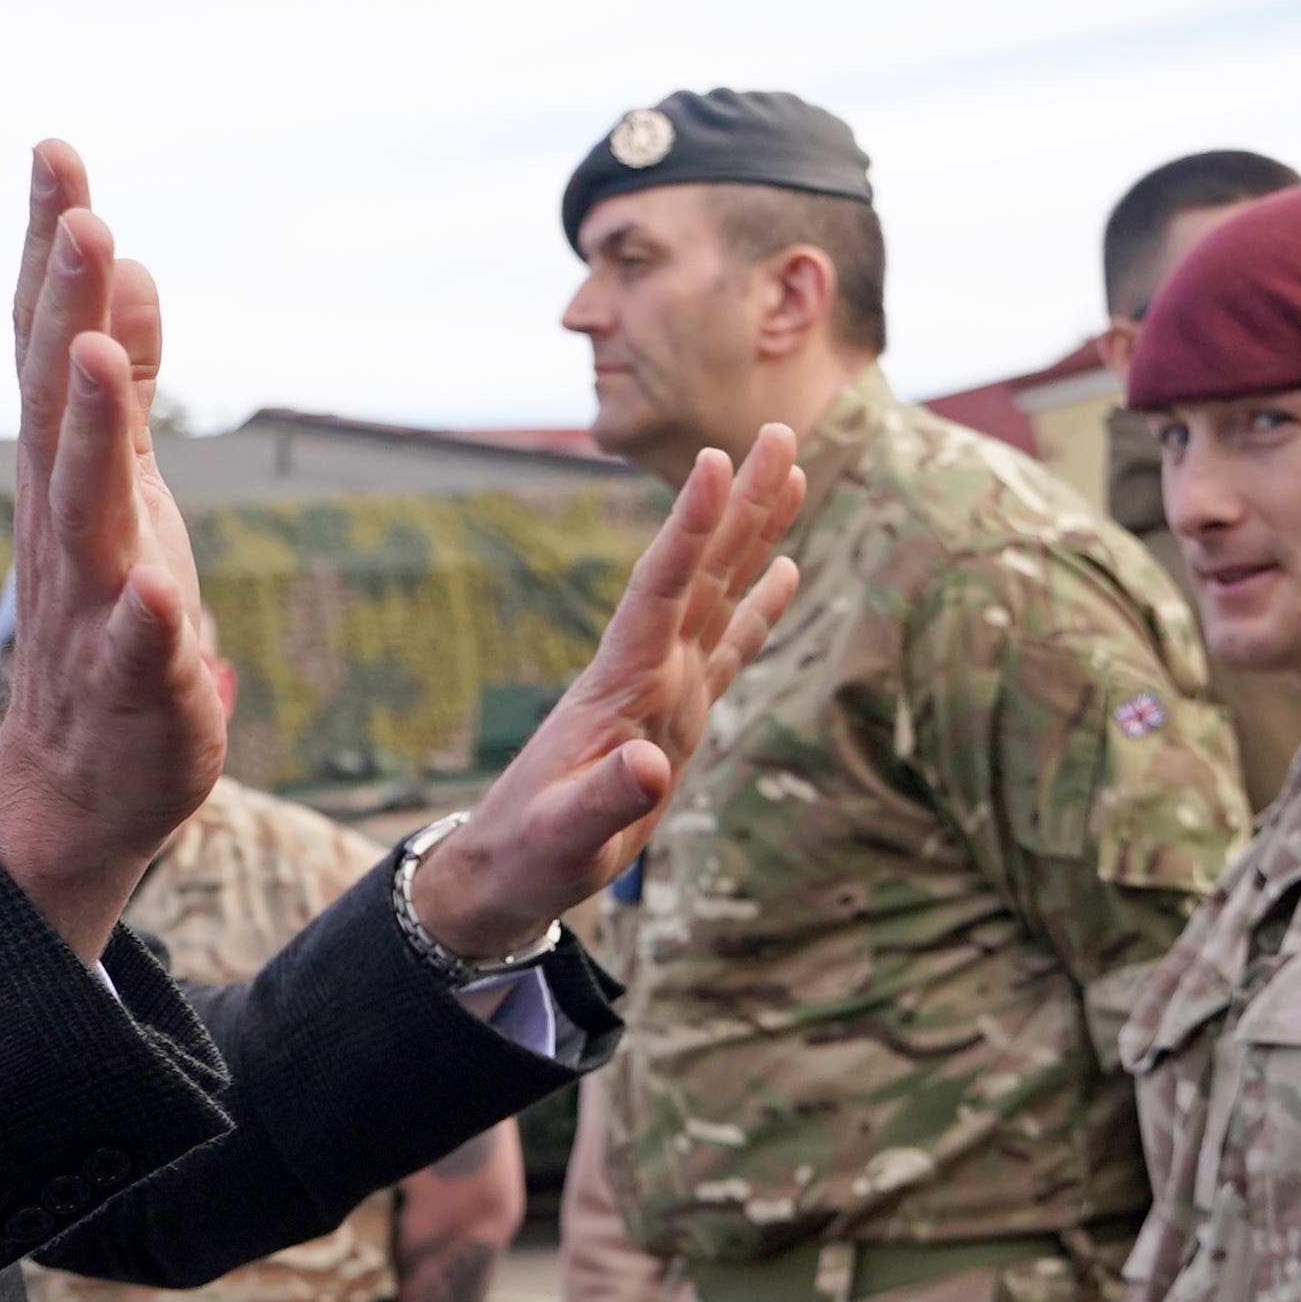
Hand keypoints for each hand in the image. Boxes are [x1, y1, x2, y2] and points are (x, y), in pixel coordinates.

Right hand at [0, 145, 221, 953]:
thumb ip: (121, 377)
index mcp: (69, 470)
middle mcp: (67, 524)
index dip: (50, 250)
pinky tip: (154, 592)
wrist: (80, 784)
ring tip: (92, 355)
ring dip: (90, 433)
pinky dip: (142, 623)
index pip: (49, 344)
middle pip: (58, 408)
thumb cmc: (108, 616)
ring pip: (85, 514)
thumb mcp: (123, 482)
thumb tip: (121, 260)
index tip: (55, 152)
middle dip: (65, 310)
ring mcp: (94, 608)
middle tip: (80, 215)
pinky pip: (135, 654)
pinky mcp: (135, 691)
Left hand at [406, 430, 807, 960]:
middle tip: (781, 434)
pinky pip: (729, 646)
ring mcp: (664, 686)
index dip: (690, 526)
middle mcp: (647, 670)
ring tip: (791, 473)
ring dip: (753, 534)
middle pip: (700, 569)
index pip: (661, 589)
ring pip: (718, 592)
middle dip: (740, 502)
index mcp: (622, 684)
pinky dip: (759, 607)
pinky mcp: (678, 712)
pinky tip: (787, 570)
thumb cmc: (532, 853)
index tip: (716, 461)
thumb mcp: (566, 838)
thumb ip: (605, 800)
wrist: (509, 867)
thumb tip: (651, 769)